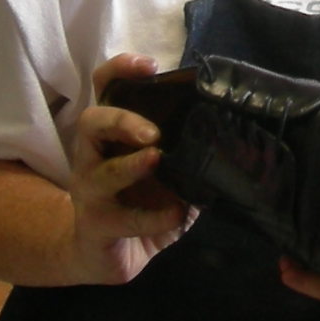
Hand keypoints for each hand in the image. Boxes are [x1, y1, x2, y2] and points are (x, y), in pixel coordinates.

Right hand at [60, 53, 197, 285]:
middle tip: (153, 131)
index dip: (120, 70)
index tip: (149, 65)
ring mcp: (90, 192)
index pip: (104, 89)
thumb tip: (229, 142)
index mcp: (110, 134)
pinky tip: (175, 215)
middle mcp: (93, 157)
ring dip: (130, 165)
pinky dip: (153, 217)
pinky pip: (123, 220)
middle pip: (90, 121)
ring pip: (100, 172)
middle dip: (121, 120)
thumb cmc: (137, 203)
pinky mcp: (96, 226)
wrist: (107, 255)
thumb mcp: (165, 176)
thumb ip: (187, 157)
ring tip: (157, 160)